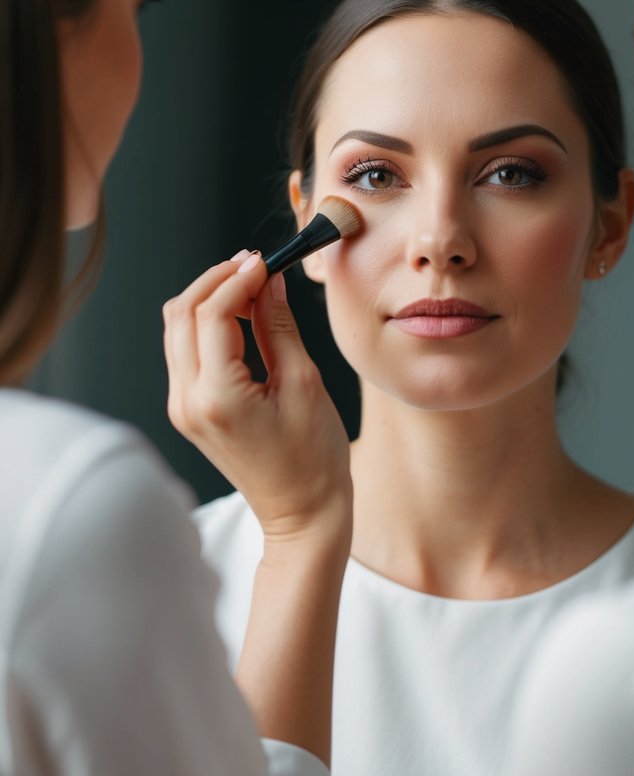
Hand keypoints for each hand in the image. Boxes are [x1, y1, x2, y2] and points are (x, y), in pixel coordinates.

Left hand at [163, 250, 351, 545]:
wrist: (301, 513)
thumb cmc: (313, 460)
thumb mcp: (304, 382)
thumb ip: (278, 326)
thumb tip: (269, 281)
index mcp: (218, 397)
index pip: (211, 314)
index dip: (237, 279)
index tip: (265, 262)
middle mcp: (188, 402)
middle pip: (180, 314)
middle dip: (215, 280)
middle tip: (253, 264)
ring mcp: (182, 408)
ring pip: (177, 329)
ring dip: (208, 298)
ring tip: (249, 285)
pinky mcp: (188, 410)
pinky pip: (185, 351)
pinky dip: (206, 323)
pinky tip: (239, 315)